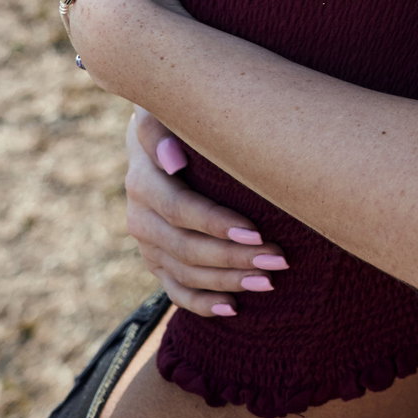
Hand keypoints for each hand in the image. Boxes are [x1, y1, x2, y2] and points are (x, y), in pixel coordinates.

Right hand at [125, 108, 289, 317]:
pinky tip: (232, 309)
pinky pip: (174, 290)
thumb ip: (163, 126)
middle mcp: (139, 214)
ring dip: (227, 280)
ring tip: (270, 281)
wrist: (164, 135)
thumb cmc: (183, 117)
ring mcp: (147, 242)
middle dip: (233, 257)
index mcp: (143, 178)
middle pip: (185, 247)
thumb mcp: (171, 109)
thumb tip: (173, 159)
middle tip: (278, 259)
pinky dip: (202, 303)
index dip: (214, 224)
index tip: (256, 231)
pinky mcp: (156, 260)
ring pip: (184, 272)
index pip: (178, 208)